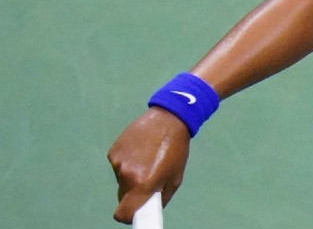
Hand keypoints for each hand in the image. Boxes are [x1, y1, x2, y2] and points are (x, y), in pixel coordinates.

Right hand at [107, 108, 190, 223]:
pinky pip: (118, 165)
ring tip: (147, 159)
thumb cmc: (176, 149)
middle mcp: (126, 174)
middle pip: (123, 196)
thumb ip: (161, 197)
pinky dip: (127, 162)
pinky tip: (140, 150)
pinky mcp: (113, 150)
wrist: (169, 118)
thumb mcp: (176, 177)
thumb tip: (150, 208)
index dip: (128, 216)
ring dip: (131, 175)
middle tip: (148, 179)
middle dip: (134, 193)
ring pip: (121, 179)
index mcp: (143, 184)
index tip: (135, 213)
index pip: (123, 213)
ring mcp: (117, 161)